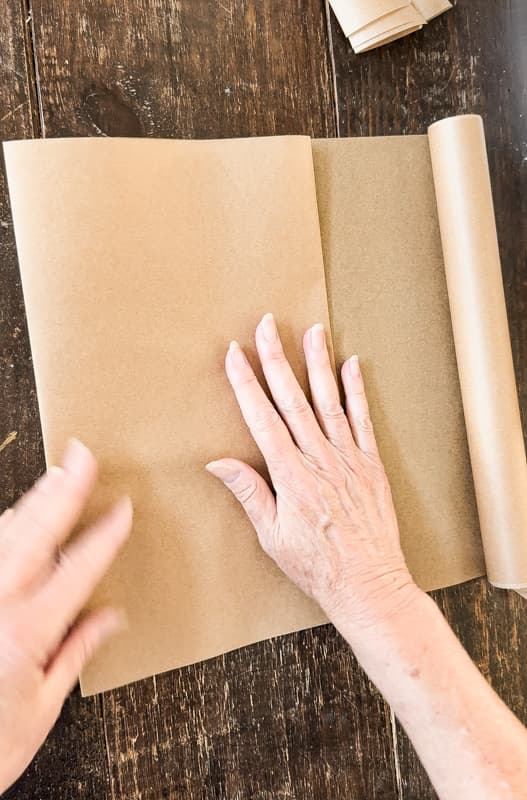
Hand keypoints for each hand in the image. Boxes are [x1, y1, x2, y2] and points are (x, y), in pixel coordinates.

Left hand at [0, 439, 131, 792]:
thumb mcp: (41, 709)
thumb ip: (74, 654)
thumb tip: (109, 618)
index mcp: (26, 632)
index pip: (77, 569)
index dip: (104, 535)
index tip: (123, 508)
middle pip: (37, 535)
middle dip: (64, 492)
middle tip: (81, 457)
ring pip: (6, 536)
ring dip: (33, 503)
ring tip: (55, 477)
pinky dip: (4, 529)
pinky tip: (13, 516)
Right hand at [207, 314, 417, 637]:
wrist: (368, 583)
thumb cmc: (315, 564)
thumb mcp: (272, 536)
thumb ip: (249, 492)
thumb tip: (218, 462)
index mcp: (289, 476)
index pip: (261, 418)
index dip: (246, 382)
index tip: (235, 354)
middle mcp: (318, 460)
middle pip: (292, 399)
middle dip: (277, 358)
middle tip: (267, 325)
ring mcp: (348, 458)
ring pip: (329, 401)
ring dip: (318, 363)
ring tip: (312, 331)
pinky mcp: (371, 464)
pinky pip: (363, 420)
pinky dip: (357, 391)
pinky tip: (351, 365)